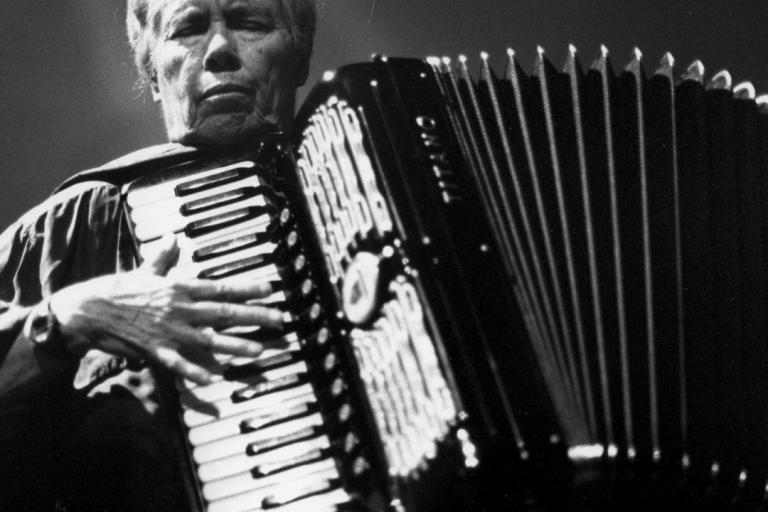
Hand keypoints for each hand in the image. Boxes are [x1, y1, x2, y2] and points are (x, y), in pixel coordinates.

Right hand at [49, 234, 283, 383]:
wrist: (87, 311)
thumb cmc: (117, 289)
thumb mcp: (144, 270)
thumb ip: (163, 256)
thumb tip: (172, 237)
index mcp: (179, 287)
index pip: (221, 287)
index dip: (247, 288)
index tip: (271, 289)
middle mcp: (179, 309)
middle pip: (224, 313)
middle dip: (254, 317)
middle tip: (279, 320)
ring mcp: (169, 331)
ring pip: (210, 340)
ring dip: (236, 345)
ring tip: (260, 350)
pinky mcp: (155, 351)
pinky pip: (179, 363)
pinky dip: (196, 370)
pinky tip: (214, 378)